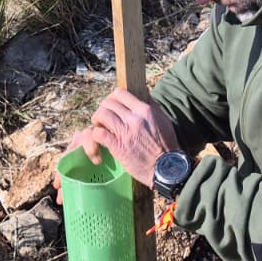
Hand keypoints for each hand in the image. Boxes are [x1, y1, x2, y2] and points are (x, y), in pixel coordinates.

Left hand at [55, 90, 179, 200]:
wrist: (166, 168)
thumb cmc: (166, 145)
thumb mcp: (164, 120)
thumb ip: (152, 106)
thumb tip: (143, 92)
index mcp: (145, 110)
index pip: (120, 93)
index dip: (113, 98)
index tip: (113, 107)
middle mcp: (134, 118)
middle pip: (108, 102)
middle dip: (104, 109)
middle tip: (105, 118)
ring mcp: (125, 132)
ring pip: (101, 115)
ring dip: (97, 121)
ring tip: (100, 127)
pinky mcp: (117, 146)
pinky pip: (98, 133)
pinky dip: (95, 136)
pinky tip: (99, 141)